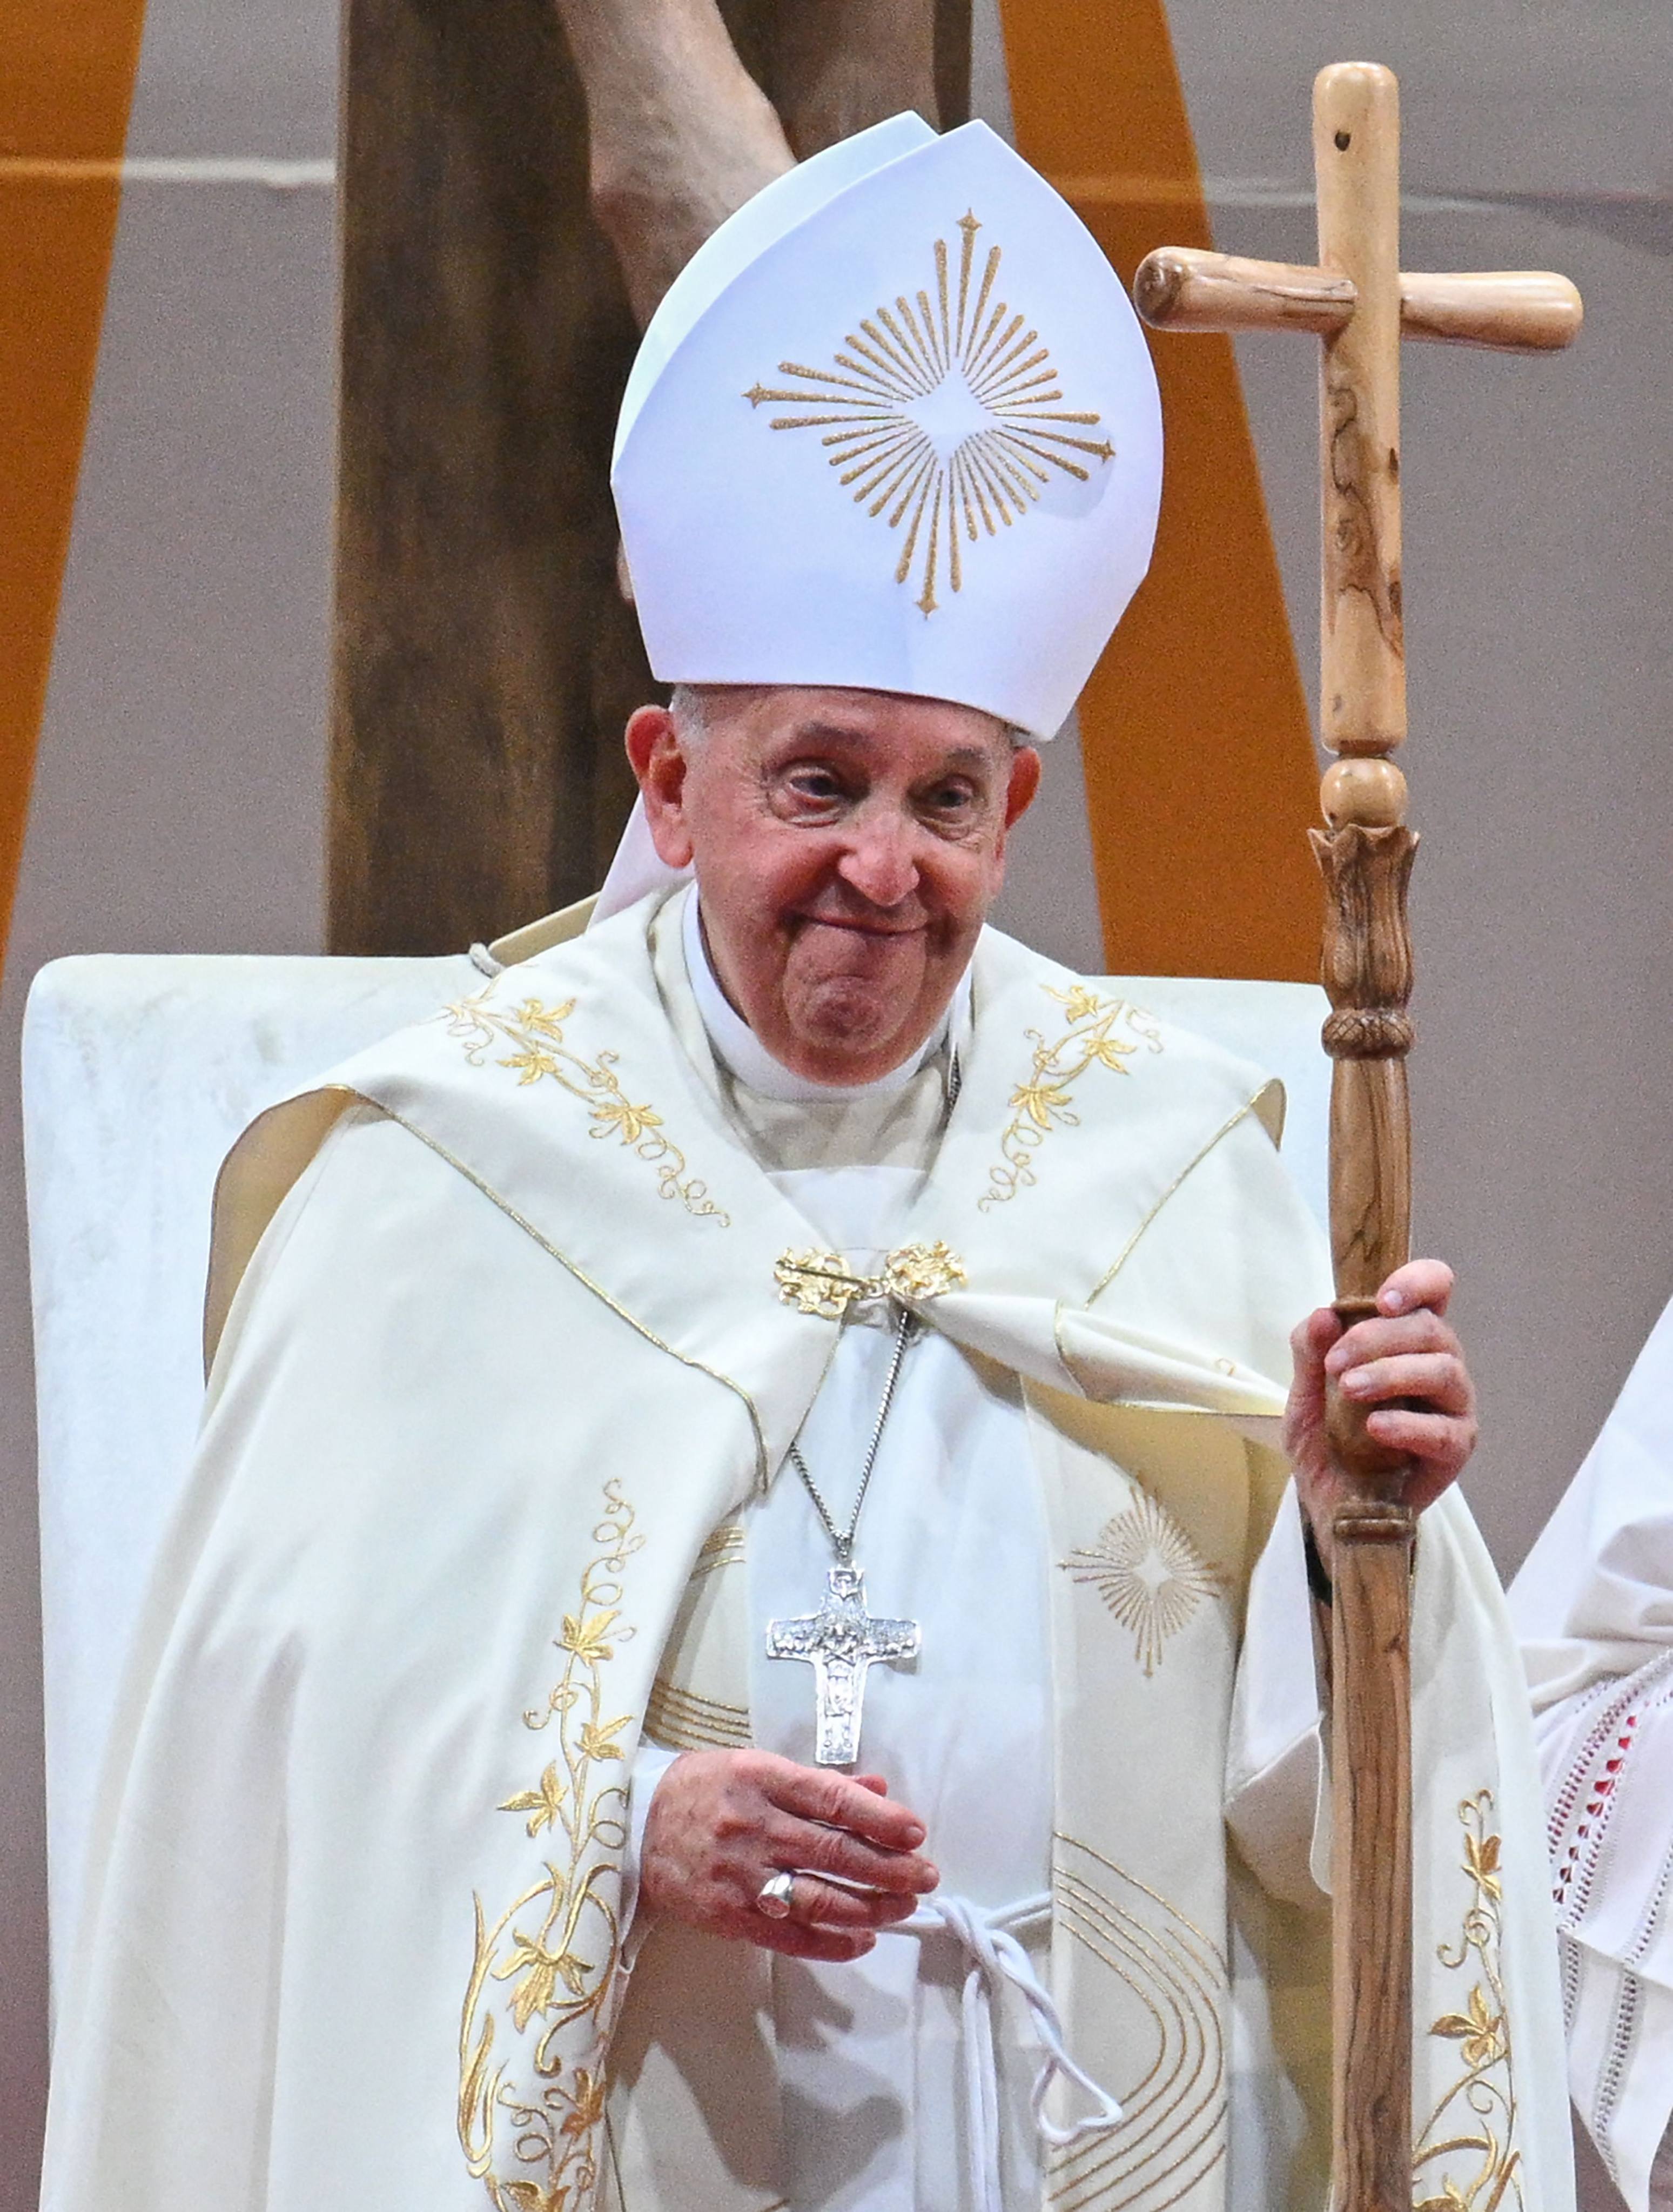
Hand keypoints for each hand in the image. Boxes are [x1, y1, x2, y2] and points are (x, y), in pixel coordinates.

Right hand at [639, 1748, 938, 1962]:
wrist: (632, 1826)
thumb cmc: (703, 1789)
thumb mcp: (755, 1766)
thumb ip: (817, 1783)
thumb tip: (878, 1793)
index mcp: (761, 1779)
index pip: (831, 1799)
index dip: (879, 1819)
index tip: (915, 1832)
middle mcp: (753, 1826)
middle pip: (833, 1852)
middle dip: (888, 1868)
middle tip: (926, 1877)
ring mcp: (739, 1875)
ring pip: (817, 1898)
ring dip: (870, 1907)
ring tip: (904, 1908)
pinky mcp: (728, 1915)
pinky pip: (788, 1935)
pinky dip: (831, 1942)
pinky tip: (863, 1940)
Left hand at [1284, 1258, 1478, 1576]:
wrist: (1328, 1504)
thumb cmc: (1326, 1440)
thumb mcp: (1303, 1394)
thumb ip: (1310, 1352)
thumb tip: (1323, 1315)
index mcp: (1408, 1340)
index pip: (1435, 1290)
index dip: (1418, 1282)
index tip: (1382, 1300)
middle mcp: (1440, 1366)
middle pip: (1432, 1329)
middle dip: (1378, 1338)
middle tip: (1336, 1364)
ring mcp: (1453, 1408)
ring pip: (1444, 1372)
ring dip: (1392, 1374)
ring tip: (1350, 1390)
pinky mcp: (1455, 1450)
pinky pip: (1445, 1431)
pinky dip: (1408, 1425)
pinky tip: (1375, 1428)